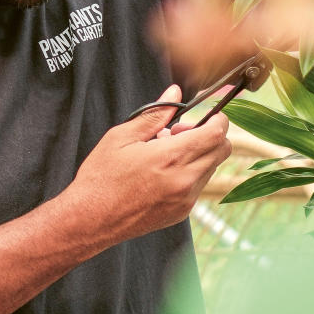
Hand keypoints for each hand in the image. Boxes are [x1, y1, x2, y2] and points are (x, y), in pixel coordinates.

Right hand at [70, 86, 231, 240]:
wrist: (91, 219)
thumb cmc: (102, 177)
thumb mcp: (122, 137)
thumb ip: (154, 113)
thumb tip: (175, 93)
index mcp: (171, 158)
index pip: (217, 134)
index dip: (214, 119)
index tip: (198, 117)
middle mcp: (185, 180)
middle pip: (222, 150)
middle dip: (209, 135)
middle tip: (178, 133)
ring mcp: (186, 200)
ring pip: (211, 168)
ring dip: (199, 154)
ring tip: (165, 153)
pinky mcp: (181, 213)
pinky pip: (199, 186)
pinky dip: (190, 173)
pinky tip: (163, 172)